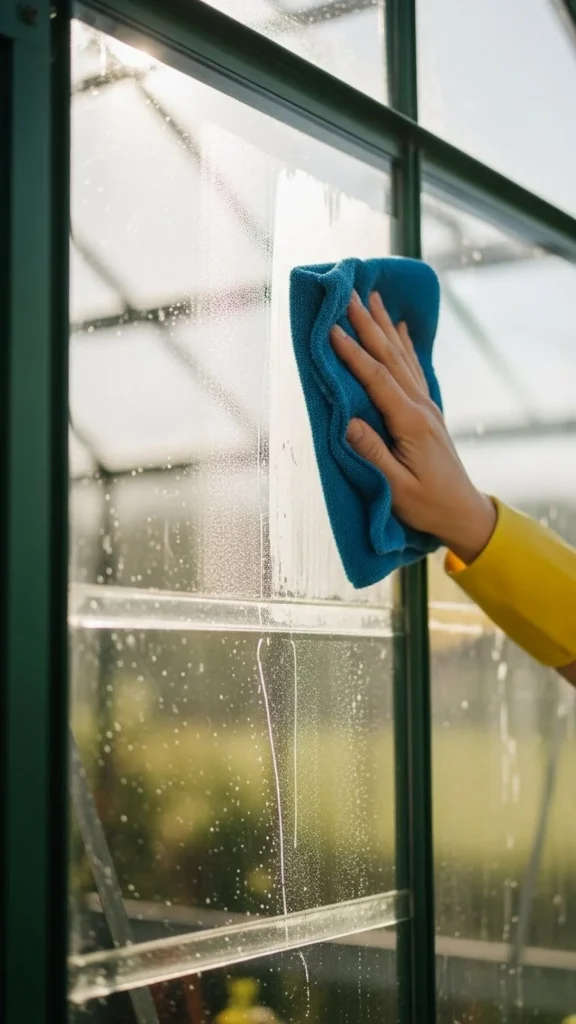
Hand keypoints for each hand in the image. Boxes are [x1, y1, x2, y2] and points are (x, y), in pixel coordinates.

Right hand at [330, 289, 496, 563]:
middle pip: (391, 357)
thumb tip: (346, 422)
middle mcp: (421, 408)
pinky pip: (414, 369)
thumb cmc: (427, 505)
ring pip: (403, 357)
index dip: (354, 354)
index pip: (377, 380)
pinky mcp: (428, 412)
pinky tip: (400, 328)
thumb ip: (372, 454)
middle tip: (348, 293)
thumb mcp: (396, 488)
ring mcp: (427, 407)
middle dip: (368, 324)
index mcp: (411, 423)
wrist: (463, 512)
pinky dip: (405, 344)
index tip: (332, 329)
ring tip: (371, 297)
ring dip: (385, 326)